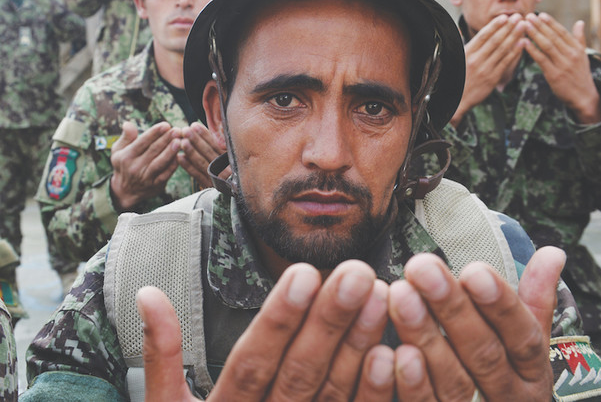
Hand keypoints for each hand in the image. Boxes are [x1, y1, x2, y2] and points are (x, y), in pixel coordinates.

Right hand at [110, 121, 180, 210]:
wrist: (125, 192)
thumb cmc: (124, 165)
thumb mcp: (118, 151)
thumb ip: (125, 137)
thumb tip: (128, 124)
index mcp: (126, 156)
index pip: (142, 142)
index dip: (154, 133)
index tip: (166, 125)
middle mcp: (135, 167)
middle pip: (153, 151)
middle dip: (166, 139)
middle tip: (177, 130)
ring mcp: (146, 177)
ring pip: (160, 163)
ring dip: (171, 152)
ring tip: (180, 141)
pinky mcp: (156, 185)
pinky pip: (166, 174)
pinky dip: (173, 165)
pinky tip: (181, 156)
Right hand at [138, 260, 393, 400]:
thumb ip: (161, 354)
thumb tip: (148, 293)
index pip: (252, 362)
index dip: (278, 320)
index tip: (304, 272)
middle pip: (299, 373)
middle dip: (329, 321)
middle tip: (357, 271)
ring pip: (331, 394)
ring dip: (358, 345)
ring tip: (379, 295)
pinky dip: (374, 394)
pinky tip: (392, 355)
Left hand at [176, 122, 226, 187]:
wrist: (233, 197)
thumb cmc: (228, 172)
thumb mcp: (229, 159)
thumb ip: (222, 146)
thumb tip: (213, 131)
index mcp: (230, 159)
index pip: (215, 145)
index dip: (205, 135)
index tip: (194, 125)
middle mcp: (225, 168)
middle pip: (208, 152)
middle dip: (196, 140)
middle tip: (185, 130)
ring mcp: (218, 178)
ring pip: (202, 163)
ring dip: (191, 152)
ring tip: (181, 142)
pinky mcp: (210, 187)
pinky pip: (198, 175)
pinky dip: (188, 166)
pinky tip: (180, 158)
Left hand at [388, 246, 565, 400]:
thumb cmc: (507, 381)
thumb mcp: (527, 348)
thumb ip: (535, 302)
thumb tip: (554, 252)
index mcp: (531, 373)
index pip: (523, 336)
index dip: (500, 304)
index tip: (474, 269)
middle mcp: (509, 398)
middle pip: (483, 353)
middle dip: (452, 308)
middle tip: (421, 267)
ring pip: (453, 380)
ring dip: (425, 336)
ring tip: (400, 294)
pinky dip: (412, 385)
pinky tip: (394, 352)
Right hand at [450, 14, 525, 127]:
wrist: (458, 100)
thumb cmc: (460, 78)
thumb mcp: (460, 60)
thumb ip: (472, 48)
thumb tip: (482, 36)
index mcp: (467, 53)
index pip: (483, 36)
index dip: (495, 25)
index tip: (504, 17)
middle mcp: (476, 60)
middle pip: (495, 40)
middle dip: (508, 27)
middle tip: (519, 17)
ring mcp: (485, 69)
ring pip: (502, 49)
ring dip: (514, 36)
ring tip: (523, 26)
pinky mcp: (492, 79)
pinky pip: (506, 63)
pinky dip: (515, 52)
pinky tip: (522, 44)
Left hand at [523, 13, 600, 123]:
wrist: (583, 96)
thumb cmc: (580, 75)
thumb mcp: (583, 56)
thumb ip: (579, 39)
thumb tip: (580, 22)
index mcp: (577, 49)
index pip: (562, 32)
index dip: (551, 23)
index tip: (541, 14)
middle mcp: (571, 54)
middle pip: (553, 37)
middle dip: (540, 26)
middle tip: (528, 16)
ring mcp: (563, 65)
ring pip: (547, 46)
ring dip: (535, 34)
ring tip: (525, 25)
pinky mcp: (554, 75)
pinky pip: (541, 60)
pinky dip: (532, 50)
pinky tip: (524, 43)